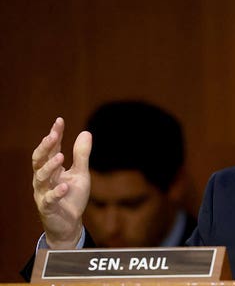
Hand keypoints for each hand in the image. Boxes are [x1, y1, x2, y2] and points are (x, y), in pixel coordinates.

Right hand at [32, 117, 91, 248]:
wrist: (70, 223)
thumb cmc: (72, 196)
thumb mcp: (81, 173)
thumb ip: (81, 155)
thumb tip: (86, 132)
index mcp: (52, 169)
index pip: (51, 149)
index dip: (54, 135)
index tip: (59, 121)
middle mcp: (43, 179)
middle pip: (39, 160)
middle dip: (45, 147)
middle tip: (53, 136)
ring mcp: (43, 193)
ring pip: (40, 178)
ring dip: (49, 167)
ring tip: (60, 157)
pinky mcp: (47, 208)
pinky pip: (49, 199)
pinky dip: (56, 192)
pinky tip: (64, 185)